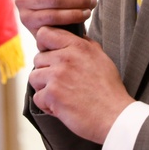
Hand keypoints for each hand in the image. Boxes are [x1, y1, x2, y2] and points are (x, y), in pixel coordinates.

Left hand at [28, 26, 131, 143]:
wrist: (114, 115)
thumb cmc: (109, 89)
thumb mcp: (101, 58)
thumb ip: (85, 44)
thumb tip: (77, 36)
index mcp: (78, 46)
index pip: (45, 33)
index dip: (43, 44)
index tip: (49, 54)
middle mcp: (65, 58)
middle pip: (38, 58)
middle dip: (46, 71)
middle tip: (62, 83)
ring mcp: (57, 76)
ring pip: (34, 77)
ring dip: (44, 88)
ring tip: (61, 95)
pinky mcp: (52, 94)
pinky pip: (36, 97)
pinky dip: (47, 105)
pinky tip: (62, 107)